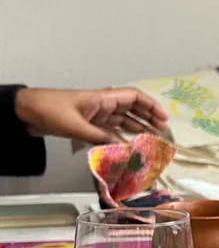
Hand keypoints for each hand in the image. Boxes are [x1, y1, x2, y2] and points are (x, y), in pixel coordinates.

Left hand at [15, 87, 168, 143]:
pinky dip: (122, 136)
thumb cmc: (50, 110)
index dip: (151, 106)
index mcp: (102, 98)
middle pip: (132, 109)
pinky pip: (111, 130)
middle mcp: (103, 105)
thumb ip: (100, 138)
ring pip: (123, 120)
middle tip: (163, 130)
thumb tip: (123, 149)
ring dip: (138, 127)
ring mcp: (96, 115)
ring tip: (152, 138)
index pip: (134, 98)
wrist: (26, 111)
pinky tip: (130, 145)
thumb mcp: (76, 126)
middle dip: (149, 117)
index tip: (163, 118)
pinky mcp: (89, 124)